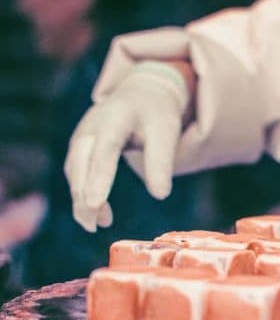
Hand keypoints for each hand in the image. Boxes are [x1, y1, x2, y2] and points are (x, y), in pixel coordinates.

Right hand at [65, 62, 188, 231]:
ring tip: (97, 224)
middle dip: (84, 196)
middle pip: (82, 164)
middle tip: (94, 226)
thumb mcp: (166, 132)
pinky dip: (82, 192)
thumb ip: (161, 162)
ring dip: (81, 199)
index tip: (95, 204)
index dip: (99, 178)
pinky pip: (76, 172)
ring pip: (75, 171)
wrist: (141, 93)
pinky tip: (96, 212)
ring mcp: (81, 135)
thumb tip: (161, 195)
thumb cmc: (156, 115)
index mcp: (117, 117)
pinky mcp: (79, 146)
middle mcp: (92, 125)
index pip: (106, 150)